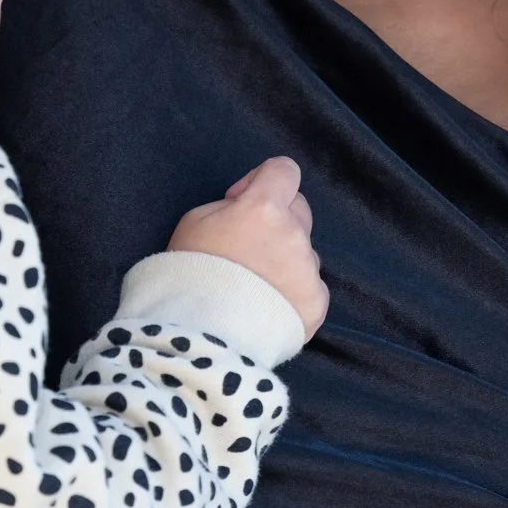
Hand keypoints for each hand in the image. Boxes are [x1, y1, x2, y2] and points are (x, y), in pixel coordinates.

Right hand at [165, 155, 327, 341]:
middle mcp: (293, 234)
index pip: (284, 170)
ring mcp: (309, 270)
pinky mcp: (317, 303)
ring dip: (285, 258)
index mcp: (264, 207)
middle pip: (298, 209)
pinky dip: (294, 292)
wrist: (202, 336)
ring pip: (304, 251)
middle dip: (277, 218)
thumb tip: (247, 205)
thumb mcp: (193, 222)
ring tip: (254, 286)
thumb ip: (229, 205)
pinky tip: (269, 306)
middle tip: (247, 246)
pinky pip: (311, 286)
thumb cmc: (190, 274)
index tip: (244, 200)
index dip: (264, 180)